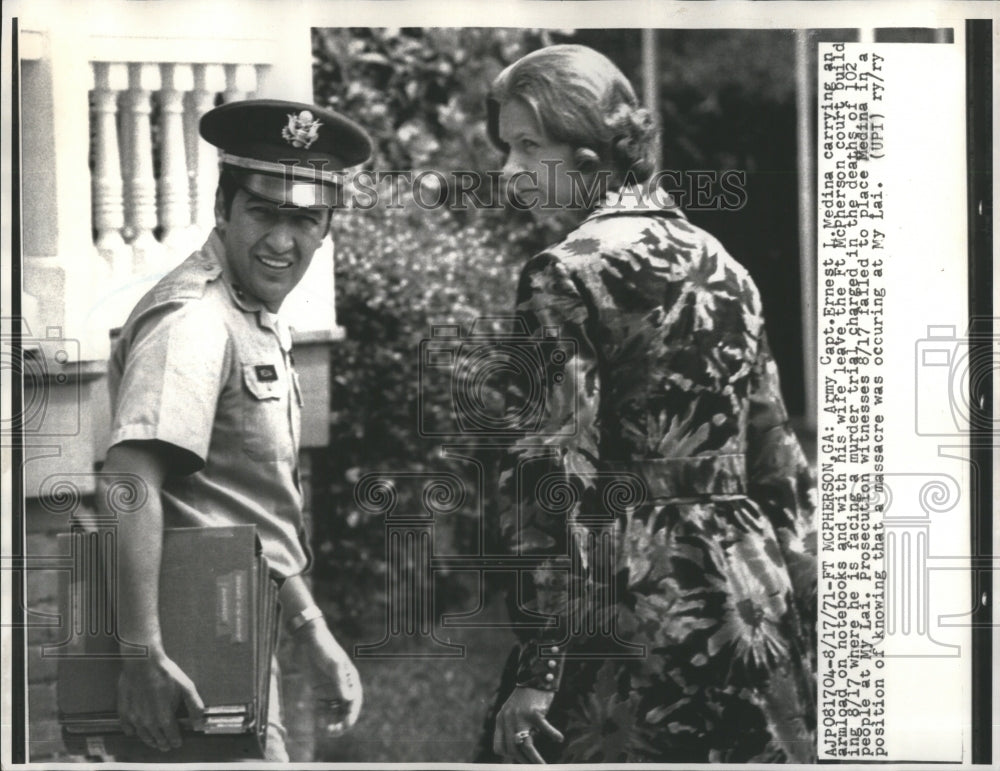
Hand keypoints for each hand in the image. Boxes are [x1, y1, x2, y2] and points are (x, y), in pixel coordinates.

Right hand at [118, 651, 204, 751]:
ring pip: (143, 736)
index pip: (172, 737)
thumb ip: (194, 706)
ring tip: (155, 742)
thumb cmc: (165, 673)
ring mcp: (134, 718)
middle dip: (164, 743)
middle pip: (157, 739)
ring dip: (150, 740)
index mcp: (164, 718)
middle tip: (167, 745)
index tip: (178, 743)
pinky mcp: (123, 712)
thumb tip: (200, 723)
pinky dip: (133, 731)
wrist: (142, 662)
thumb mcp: (186, 687)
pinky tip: (135, 731)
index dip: (176, 741)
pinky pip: (127, 728)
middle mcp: (148, 722)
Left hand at [297, 620, 362, 734]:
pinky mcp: (318, 690)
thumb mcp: (334, 665)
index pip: (354, 703)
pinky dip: (321, 716)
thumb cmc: (324, 649)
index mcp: (351, 680)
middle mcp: (342, 687)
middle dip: (341, 723)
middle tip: (332, 732)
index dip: (351, 716)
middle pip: (345, 710)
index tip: (344, 727)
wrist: (308, 640)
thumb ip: (341, 683)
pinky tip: (318, 721)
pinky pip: (322, 707)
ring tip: (324, 729)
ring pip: (334, 711)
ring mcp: (330, 689)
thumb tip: (350, 700)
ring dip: (331, 721)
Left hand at [493, 686, 563, 763]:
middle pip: (513, 750)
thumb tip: (520, 748)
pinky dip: (552, 734)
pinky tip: (559, 738)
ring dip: (535, 759)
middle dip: (524, 762)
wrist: (534, 676)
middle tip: (536, 767)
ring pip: (526, 745)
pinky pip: (544, 729)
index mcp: (501, 720)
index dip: (509, 755)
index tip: (520, 760)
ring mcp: (520, 716)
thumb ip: (512, 727)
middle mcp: (508, 720)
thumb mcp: (512, 712)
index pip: (499, 747)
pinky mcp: (534, 712)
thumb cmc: (526, 697)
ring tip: (543, 766)